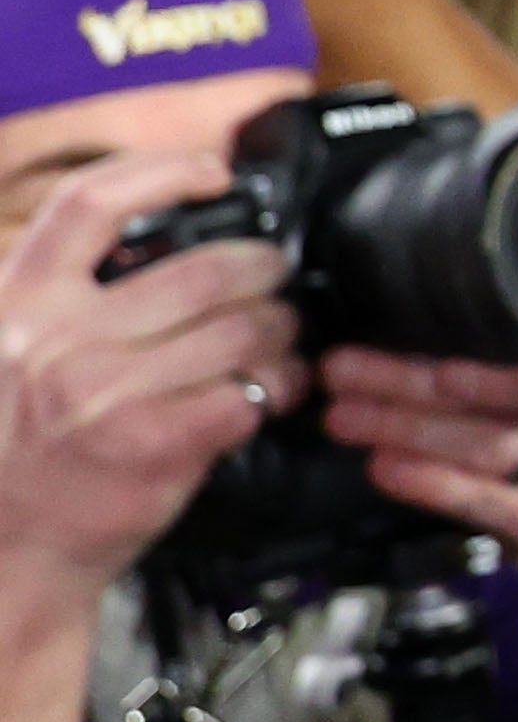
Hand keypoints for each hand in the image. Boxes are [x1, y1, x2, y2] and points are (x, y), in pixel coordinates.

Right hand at [0, 153, 303, 600]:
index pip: (89, 205)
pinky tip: (280, 387)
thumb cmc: (18, 452)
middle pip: (201, 269)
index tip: (211, 171)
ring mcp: (108, 393)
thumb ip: (64, 298)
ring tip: (285, 337)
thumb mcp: (12, 350)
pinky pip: (249, 393)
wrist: (8, 550)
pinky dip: (281, 385)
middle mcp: (60, 340)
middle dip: (262, 267)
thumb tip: (154, 244)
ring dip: (283, 329)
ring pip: (240, 329)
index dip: (160, 173)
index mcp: (20, 303)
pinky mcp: (156, 445)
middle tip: (276, 277)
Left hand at [314, 350, 517, 575]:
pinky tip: (388, 467)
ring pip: (492, 453)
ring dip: (409, 432)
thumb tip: (457, 328)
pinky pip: (495, 505)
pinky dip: (435, 485)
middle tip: (346, 369)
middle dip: (412, 385)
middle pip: (506, 405)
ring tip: (349, 415)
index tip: (409, 334)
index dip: (477, 356)